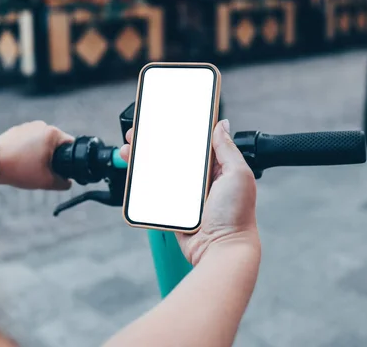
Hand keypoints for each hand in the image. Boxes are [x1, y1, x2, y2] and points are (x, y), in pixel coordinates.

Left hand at [0, 121, 73, 189]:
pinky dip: (28, 151)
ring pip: (42, 143)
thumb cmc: (18, 169)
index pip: (70, 145)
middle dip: (52, 158)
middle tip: (43, 171)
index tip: (61, 169)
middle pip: (56, 144)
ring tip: (29, 166)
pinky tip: (20, 162)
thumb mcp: (46, 181)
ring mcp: (28, 126)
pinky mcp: (17, 130)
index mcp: (52, 133)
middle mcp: (41, 125)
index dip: (69, 159)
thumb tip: (68, 182)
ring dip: (40, 154)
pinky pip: (29, 141)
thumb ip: (63, 183)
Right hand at [119, 119, 258, 265]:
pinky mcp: (171, 208)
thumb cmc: (236, 215)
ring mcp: (184, 195)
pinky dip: (141, 182)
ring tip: (128, 150)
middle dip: (153, 142)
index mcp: (216, 168)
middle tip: (138, 132)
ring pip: (158, 171)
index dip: (178, 130)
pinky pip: (153, 192)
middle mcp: (199, 180)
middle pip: (171, 155)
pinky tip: (132, 171)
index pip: (194, 143)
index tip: (163, 118)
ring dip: (141, 159)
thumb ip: (227, 149)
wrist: (220, 249)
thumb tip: (222, 124)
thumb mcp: (238, 175)